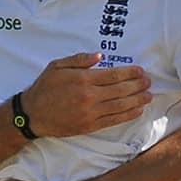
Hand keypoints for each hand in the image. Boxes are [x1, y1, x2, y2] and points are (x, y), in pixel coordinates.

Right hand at [22, 52, 150, 136]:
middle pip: (122, 90)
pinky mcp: (90, 125)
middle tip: (148, 82)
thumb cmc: (44, 88)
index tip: (141, 71)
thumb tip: (100, 56)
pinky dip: (128, 115)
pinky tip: (137, 110)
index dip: (131, 73)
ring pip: (121, 105)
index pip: (114, 75)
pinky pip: (114, 120)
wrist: (32, 114)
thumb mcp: (56, 66)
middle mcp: (90, 95)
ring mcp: (91, 112)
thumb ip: (79, 59)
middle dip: (138, 85)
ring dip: (138, 100)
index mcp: (83, 78)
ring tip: (148, 95)